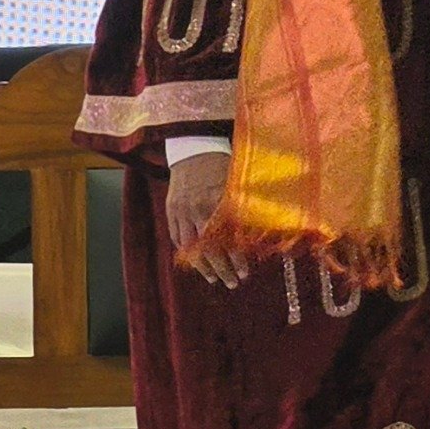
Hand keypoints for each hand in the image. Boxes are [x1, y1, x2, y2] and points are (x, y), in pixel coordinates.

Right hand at [166, 152, 248, 288]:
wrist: (193, 145)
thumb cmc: (220, 162)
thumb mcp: (235, 180)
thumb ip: (243, 204)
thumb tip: (259, 229)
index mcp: (217, 201)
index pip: (227, 239)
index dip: (236, 258)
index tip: (246, 271)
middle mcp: (198, 209)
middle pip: (209, 248)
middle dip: (222, 269)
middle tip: (233, 282)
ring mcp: (182, 211)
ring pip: (191, 247)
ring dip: (203, 266)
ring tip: (215, 280)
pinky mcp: (171, 211)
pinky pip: (177, 238)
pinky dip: (186, 253)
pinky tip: (196, 263)